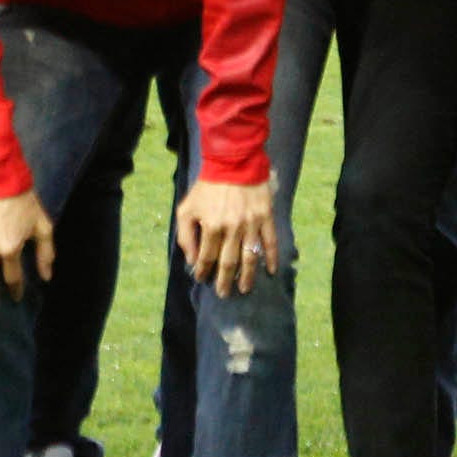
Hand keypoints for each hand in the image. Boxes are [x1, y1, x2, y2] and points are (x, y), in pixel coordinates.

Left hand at [174, 177, 279, 295]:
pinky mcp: (266, 218)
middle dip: (224, 281)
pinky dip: (271, 258)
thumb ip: (186, 235)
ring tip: (244, 288)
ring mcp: (251, 224)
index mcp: (212, 227)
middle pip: (229, 263)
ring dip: (247, 276)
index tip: (202, 278)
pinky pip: (270, 242)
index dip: (203, 271)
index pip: (207, 258)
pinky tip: (270, 271)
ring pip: (250, 257)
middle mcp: (233, 229)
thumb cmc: (207, 188)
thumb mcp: (187, 208)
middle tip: (223, 293)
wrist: (234, 163)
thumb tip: (192, 259)